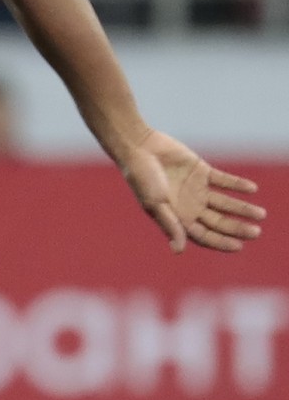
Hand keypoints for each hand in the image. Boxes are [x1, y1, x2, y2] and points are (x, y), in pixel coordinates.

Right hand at [118, 130, 265, 252]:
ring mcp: (196, 189)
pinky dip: (237, 185)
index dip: (221, 242)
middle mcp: (189, 206)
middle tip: (256, 232)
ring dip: (242, 209)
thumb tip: (180, 251)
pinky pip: (224, 180)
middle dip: (237, 228)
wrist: (139, 148)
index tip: (239, 246)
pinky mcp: (201, 171)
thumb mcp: (156, 204)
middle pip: (218, 221)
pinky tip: (252, 189)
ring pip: (224, 203)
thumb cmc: (142, 179)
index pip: (204, 235)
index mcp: (177, 218)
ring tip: (260, 214)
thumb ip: (170, 225)